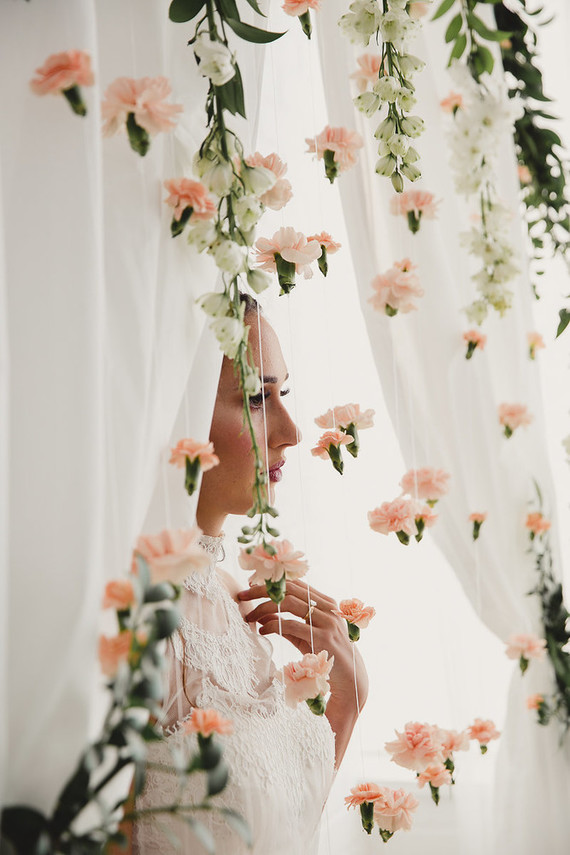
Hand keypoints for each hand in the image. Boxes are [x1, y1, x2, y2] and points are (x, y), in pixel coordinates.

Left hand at [238, 579, 367, 713]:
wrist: (350, 680)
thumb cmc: (325, 657)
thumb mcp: (306, 637)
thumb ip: (288, 624)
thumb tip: (264, 615)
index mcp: (326, 603)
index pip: (296, 583)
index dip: (273, 582)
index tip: (252, 584)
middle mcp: (328, 608)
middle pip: (290, 589)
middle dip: (263, 589)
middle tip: (242, 594)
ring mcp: (327, 621)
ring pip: (289, 603)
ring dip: (264, 607)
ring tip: (249, 615)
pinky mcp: (322, 637)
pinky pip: (291, 625)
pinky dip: (272, 625)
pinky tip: (262, 630)